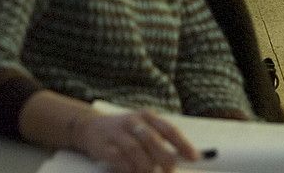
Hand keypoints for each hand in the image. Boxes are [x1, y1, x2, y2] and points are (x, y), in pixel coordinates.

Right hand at [73, 110, 197, 172]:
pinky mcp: (104, 146)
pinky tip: (133, 172)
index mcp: (146, 116)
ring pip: (137, 153)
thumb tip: (181, 157)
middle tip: (170, 171)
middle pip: (153, 141)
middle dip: (165, 160)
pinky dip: (130, 170)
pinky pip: (121, 161)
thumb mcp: (141, 127)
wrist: (89, 126)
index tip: (194, 158)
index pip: (168, 129)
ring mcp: (117, 134)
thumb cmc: (123, 131)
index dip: (183, 144)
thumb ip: (159, 139)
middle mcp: (132, 122)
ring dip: (147, 168)